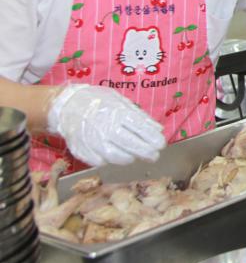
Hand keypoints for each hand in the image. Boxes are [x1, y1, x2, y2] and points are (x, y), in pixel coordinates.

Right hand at [47, 84, 164, 165]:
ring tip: (135, 155)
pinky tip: (116, 155)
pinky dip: (110, 160)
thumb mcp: (120, 101)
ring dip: (130, 158)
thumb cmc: (98, 101)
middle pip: (131, 145)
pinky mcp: (82, 151)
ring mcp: (92, 141)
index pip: (140, 128)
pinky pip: (100, 161)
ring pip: (117, 157)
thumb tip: (158, 129)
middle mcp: (105, 127)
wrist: (66, 106)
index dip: (153, 139)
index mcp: (117, 112)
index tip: (162, 145)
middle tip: (154, 156)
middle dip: (146, 152)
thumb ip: (140, 116)